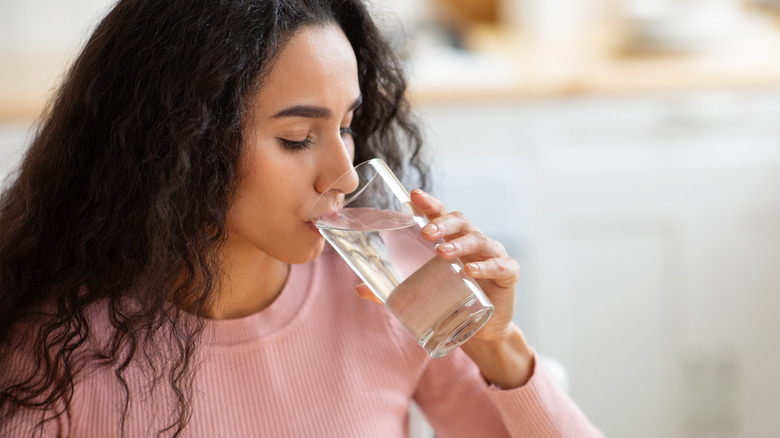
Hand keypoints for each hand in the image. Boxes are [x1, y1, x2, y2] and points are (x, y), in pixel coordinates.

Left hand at [355, 189, 532, 386]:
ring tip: (442, 253)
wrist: (482, 331)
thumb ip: (392, 291)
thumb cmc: (452, 301)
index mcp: (452, 239)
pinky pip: (499, 265)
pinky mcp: (509, 273)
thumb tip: (359, 288)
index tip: (413, 196)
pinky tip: (471, 272)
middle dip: (442, 223)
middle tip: (425, 232)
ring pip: (478, 240)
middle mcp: (473, 241)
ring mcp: (493, 254)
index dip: (429, 203)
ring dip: (460, 244)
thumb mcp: (422, 293)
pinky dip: (485, 267)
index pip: (440, 214)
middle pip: (460, 221)